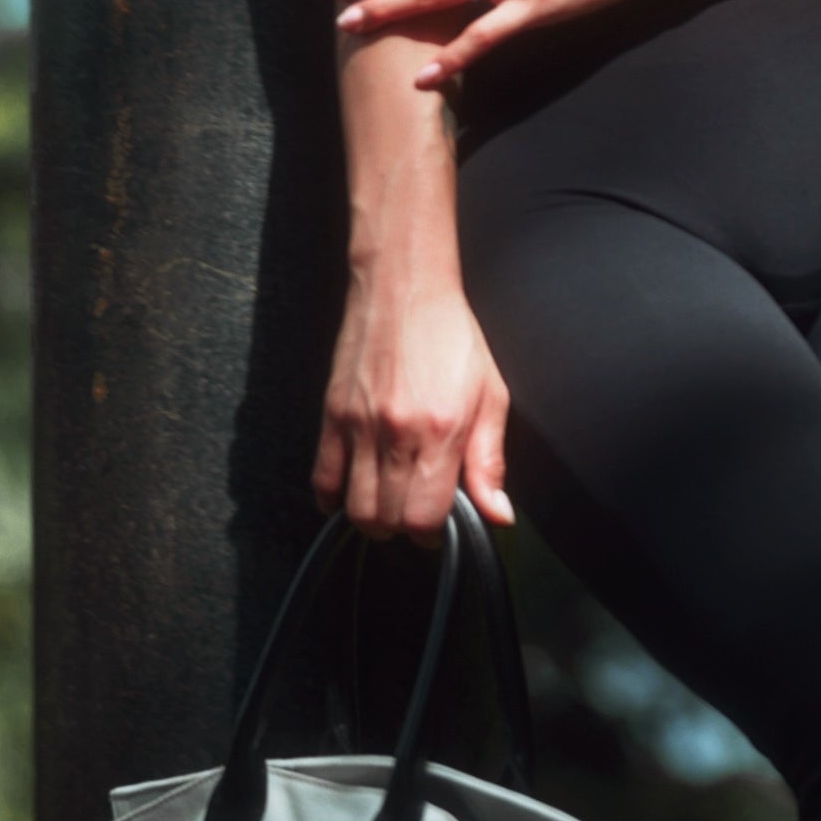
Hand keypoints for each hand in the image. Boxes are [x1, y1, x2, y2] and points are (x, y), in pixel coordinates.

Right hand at [314, 278, 514, 535]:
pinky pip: (322, 479)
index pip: (423, 517)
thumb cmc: (451, 337)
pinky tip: (352, 494)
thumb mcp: (490, 396)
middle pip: (387, 520)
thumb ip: (490, 462)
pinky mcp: (332, 416)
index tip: (439, 522)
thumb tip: (499, 515)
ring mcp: (357, 427)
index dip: (432, 532)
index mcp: (439, 432)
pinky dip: (334, 499)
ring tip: (390, 505)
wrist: (404, 289)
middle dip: (404, 529)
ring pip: (354, 508)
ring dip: (373, 519)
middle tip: (417, 512)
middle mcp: (394, 434)